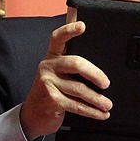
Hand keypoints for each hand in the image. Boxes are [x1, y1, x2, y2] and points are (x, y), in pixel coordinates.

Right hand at [19, 21, 111, 139]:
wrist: (32, 115)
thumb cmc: (51, 91)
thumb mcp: (57, 74)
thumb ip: (72, 65)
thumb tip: (100, 63)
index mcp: (52, 56)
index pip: (58, 38)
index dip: (69, 30)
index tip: (82, 25)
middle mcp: (48, 67)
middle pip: (75, 63)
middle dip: (95, 73)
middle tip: (106, 83)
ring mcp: (48, 84)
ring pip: (79, 89)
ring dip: (97, 99)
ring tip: (108, 104)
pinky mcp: (52, 101)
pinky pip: (76, 105)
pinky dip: (92, 111)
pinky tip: (101, 114)